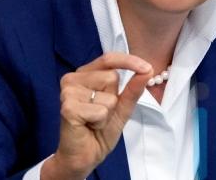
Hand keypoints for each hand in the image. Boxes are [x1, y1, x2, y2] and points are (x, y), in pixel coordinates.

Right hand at [41, 52, 152, 179]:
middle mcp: (73, 79)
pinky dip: (100, 122)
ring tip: (94, 121)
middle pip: (111, 77)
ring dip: (107, 113)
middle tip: (100, 114)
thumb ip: (133, 88)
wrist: (84, 156)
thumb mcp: (122, 107)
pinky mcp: (68, 107)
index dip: (129, 61)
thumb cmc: (99, 130)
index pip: (109, 58)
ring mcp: (68, 92)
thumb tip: (148, 70)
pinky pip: (100, 110)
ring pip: (108, 96)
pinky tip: (88, 126)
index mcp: (85, 74)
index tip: (147, 68)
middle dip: (114, 99)